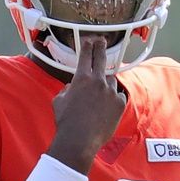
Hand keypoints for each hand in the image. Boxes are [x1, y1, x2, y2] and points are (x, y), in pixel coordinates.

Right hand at [47, 35, 126, 169]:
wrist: (80, 140)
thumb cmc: (66, 121)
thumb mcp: (59, 101)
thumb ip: (67, 90)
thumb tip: (72, 88)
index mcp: (81, 79)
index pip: (86, 56)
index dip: (88, 46)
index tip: (90, 40)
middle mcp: (98, 82)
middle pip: (102, 59)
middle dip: (101, 48)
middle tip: (102, 41)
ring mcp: (111, 92)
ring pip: (111, 81)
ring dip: (105, 84)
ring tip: (99, 96)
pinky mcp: (120, 104)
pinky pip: (118, 96)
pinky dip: (113, 99)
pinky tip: (106, 109)